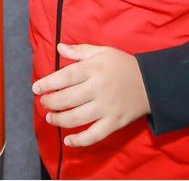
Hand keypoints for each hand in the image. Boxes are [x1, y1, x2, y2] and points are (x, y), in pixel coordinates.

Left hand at [32, 43, 149, 147]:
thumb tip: (59, 48)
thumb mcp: (102, 52)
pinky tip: (68, 140)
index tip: (36, 88)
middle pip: (67, 99)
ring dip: (59, 120)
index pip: (65, 77)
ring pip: (77, 118)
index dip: (47, 83)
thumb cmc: (123, 65)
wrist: (152, 83)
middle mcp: (98, 89)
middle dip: (50, 102)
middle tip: (44, 102)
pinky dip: (80, 141)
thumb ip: (79, 51)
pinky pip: (95, 135)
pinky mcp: (115, 123)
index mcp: (93, 69)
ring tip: (50, 117)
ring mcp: (107, 108)